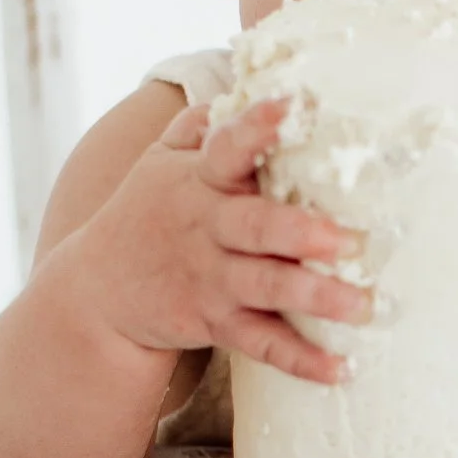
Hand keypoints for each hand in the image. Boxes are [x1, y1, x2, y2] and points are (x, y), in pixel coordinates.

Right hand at [49, 98, 367, 384]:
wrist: (94, 292)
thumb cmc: (146, 213)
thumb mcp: (159, 162)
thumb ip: (198, 126)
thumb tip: (244, 87)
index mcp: (197, 179)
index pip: (226, 146)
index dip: (257, 127)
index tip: (293, 106)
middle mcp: (205, 228)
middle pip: (255, 227)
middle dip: (300, 234)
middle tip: (351, 240)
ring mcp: (209, 279)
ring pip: (266, 289)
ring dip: (314, 298)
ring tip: (362, 307)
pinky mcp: (212, 322)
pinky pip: (261, 343)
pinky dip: (301, 359)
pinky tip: (341, 370)